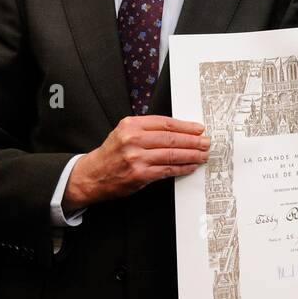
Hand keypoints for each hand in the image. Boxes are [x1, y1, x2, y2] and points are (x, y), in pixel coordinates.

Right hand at [63, 115, 208, 211]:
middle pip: (171, 138)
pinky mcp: (139, 174)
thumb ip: (147, 129)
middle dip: (193, 141)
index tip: (198, 129)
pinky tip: (190, 166)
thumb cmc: (112, 153)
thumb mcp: (124, 132)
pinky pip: (167, 170)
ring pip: (172, 154)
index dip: (186, 126)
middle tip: (206, 142)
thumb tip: (179, 130)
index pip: (165, 123)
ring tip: (203, 155)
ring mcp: (136, 158)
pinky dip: (182, 168)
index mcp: (131, 125)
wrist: (91, 175)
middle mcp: (133, 139)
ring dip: (192, 155)